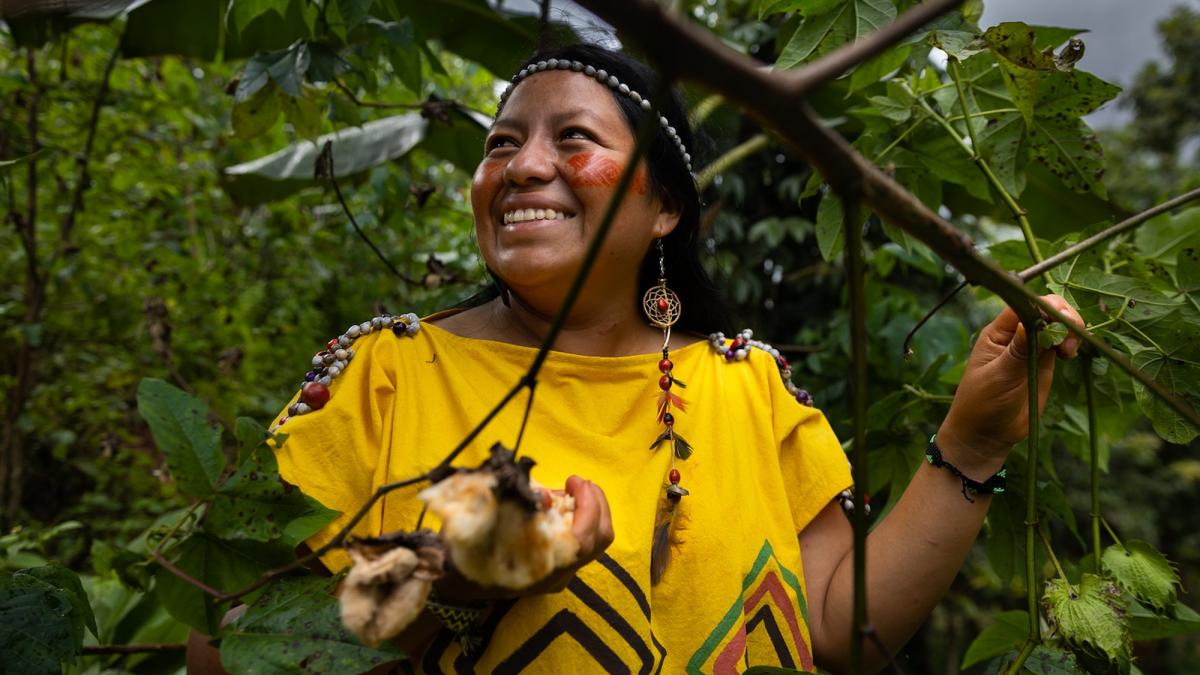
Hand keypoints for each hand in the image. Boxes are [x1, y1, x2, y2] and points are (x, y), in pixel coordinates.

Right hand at [434, 474, 613, 601]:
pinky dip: (577, 521)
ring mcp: (559, 576)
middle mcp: (558, 575)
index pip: (585, 536)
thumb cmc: (468, 546)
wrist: (452, 579)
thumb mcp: (490, 520)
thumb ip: (520, 506)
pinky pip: (580, 544)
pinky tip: (555, 507)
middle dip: (596, 503)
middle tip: (577, 483)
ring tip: (565, 492)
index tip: (573, 480)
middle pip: (601, 538)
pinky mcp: (555, 571)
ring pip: (594, 542)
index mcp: (544, 566)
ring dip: (587, 510)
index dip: (587, 503)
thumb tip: (548, 497)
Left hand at [939, 295, 1083, 473]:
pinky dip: (1071, 343)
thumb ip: (1016, 353)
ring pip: (1058, 325)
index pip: (1023, 306)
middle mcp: (1015, 335)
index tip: (1060, 319)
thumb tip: (1027, 322)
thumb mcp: (998, 378)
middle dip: (1063, 316)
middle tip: (1069, 339)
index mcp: (998, 333)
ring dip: (1070, 330)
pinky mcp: (1044, 363)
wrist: (987, 434)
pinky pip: (1062, 343)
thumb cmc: (982, 404)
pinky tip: (1069, 354)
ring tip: (1068, 352)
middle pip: (1046, 310)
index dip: (1045, 305)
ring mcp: (1031, 348)